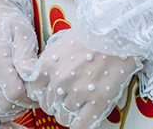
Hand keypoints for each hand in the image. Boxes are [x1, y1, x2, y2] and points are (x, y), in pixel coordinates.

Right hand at [0, 0, 38, 124]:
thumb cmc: (8, 22)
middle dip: (21, 105)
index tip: (37, 92)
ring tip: (20, 98)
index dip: (29, 97)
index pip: (13, 92)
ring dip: (9, 111)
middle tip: (31, 96)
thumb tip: (31, 75)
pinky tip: (6, 105)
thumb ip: (26, 55)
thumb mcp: (23, 31)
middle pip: (3, 104)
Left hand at [25, 27, 139, 128]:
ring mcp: (78, 92)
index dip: (42, 92)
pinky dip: (79, 124)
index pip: (34, 90)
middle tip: (67, 95)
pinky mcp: (97, 101)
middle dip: (55, 102)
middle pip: (48, 105)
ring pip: (63, 117)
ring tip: (78, 103)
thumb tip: (41, 78)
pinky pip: (80, 125)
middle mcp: (60, 80)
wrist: (118, 32)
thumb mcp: (62, 43)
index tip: (50, 91)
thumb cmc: (91, 34)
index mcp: (48, 64)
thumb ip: (49, 62)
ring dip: (68, 113)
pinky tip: (83, 117)